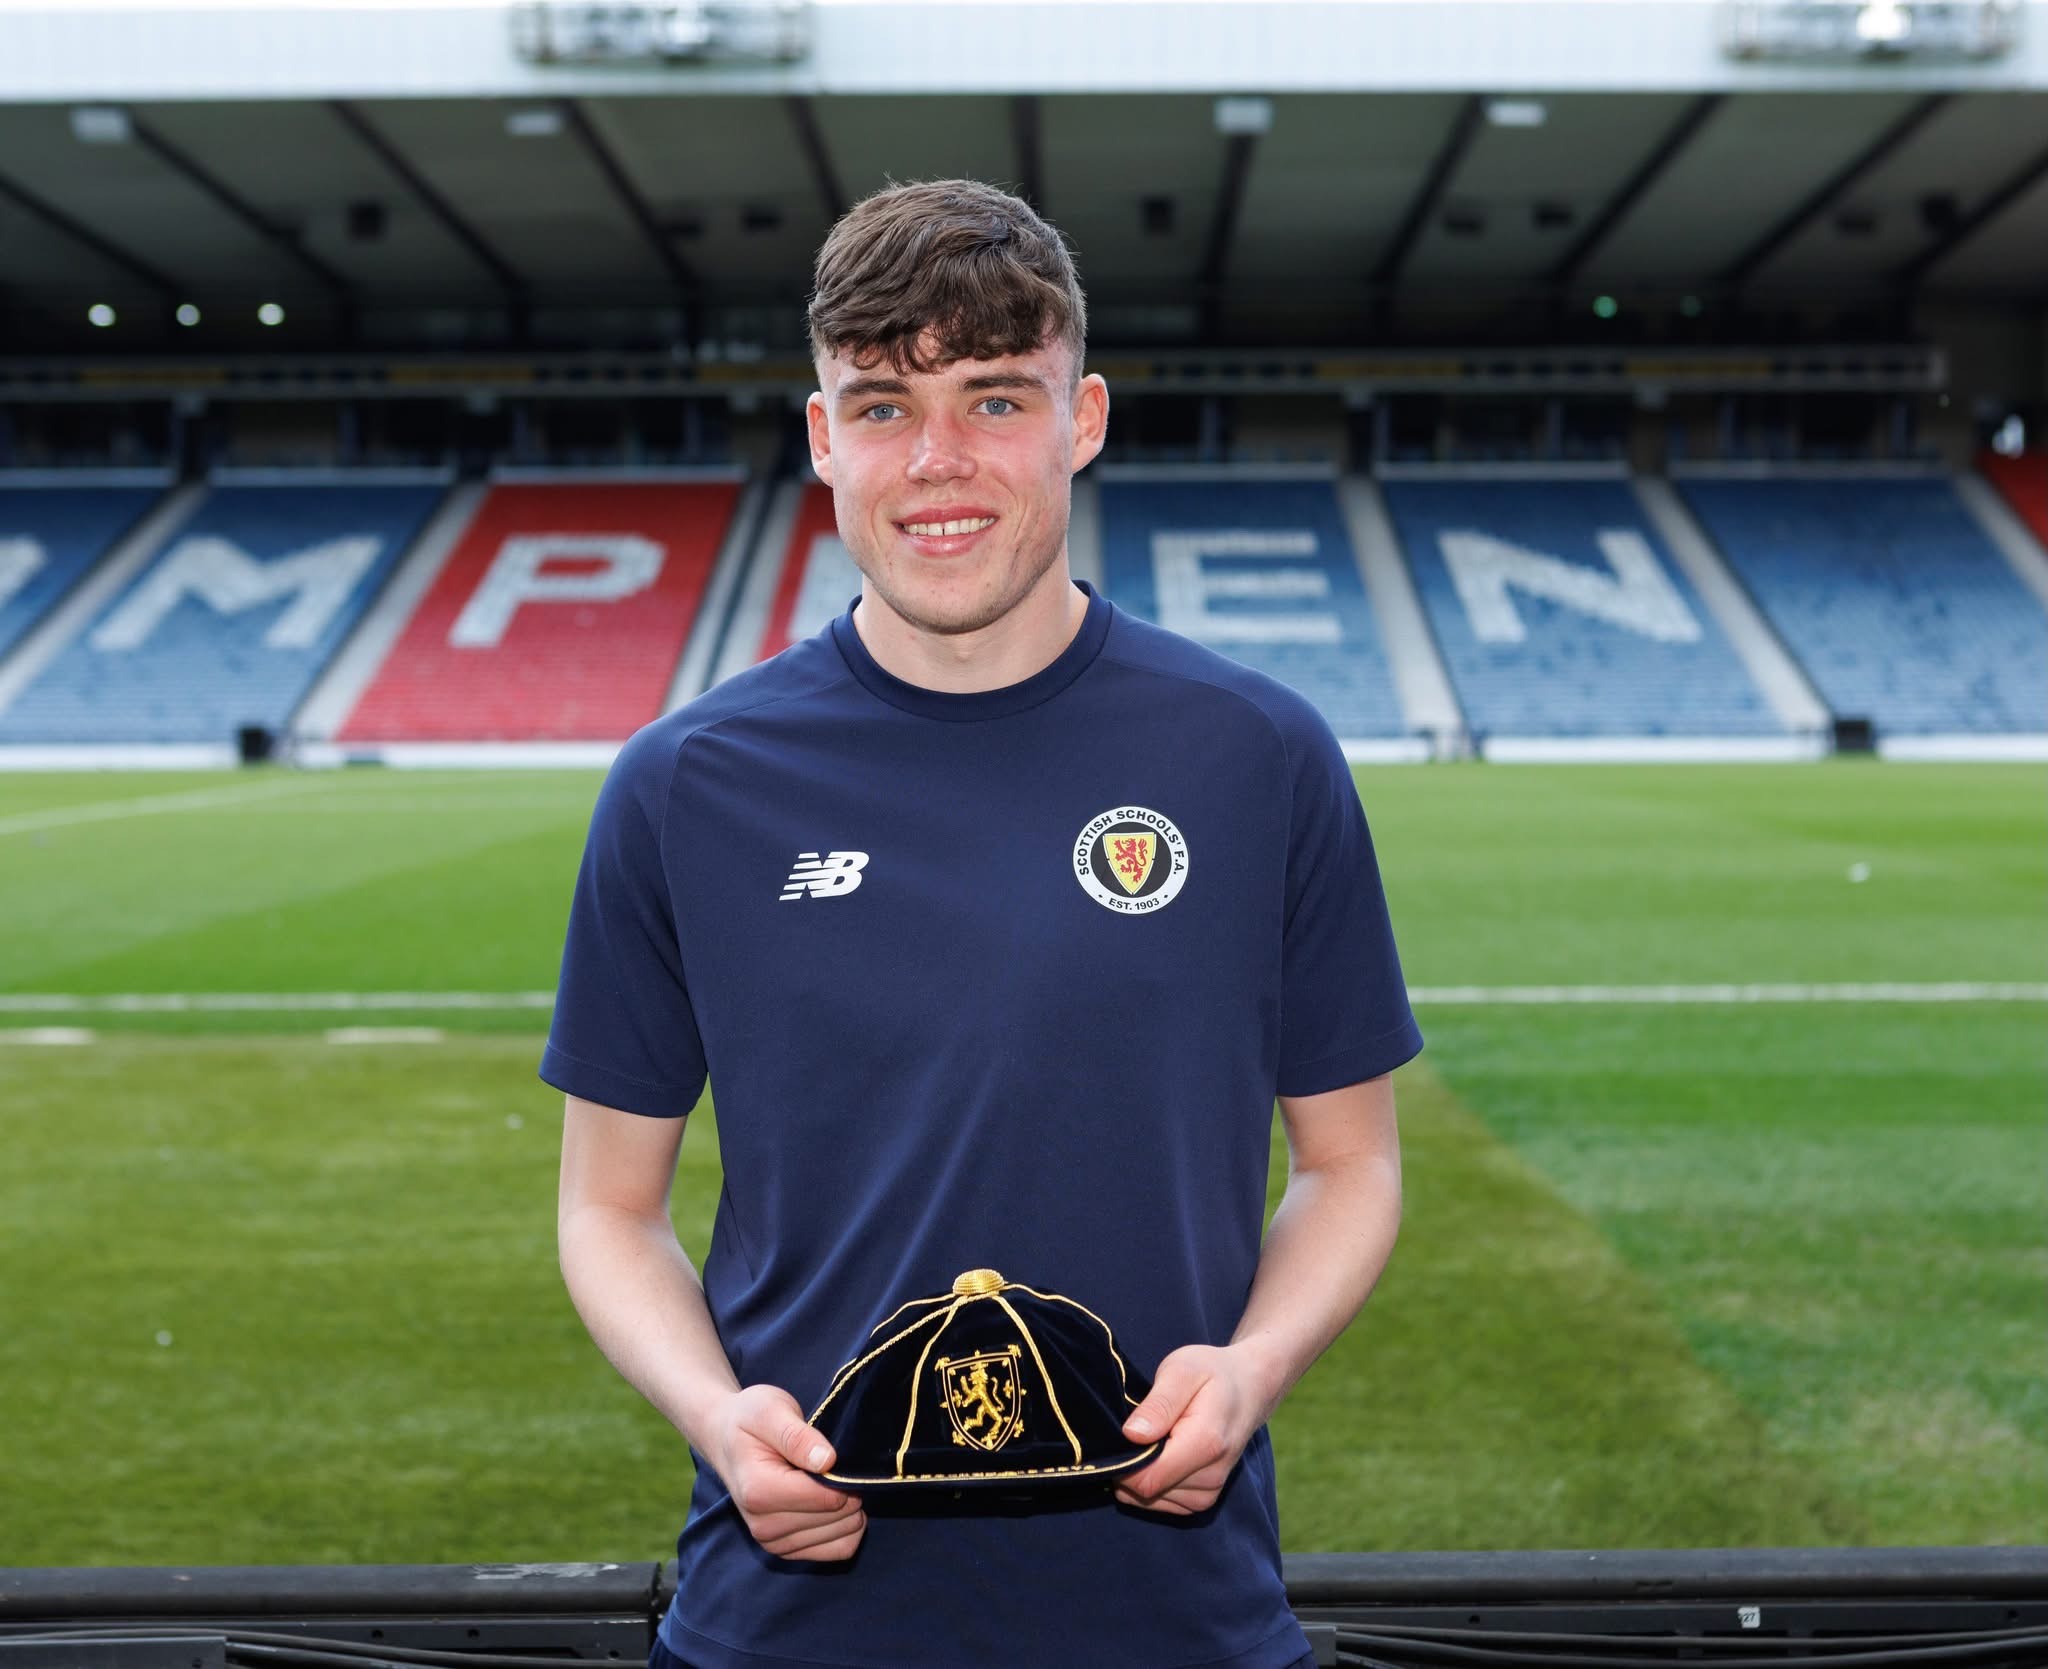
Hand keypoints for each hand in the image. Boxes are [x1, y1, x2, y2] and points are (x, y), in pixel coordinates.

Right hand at [709, 1384, 865, 1560]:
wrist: (725, 1438)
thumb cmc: (750, 1419)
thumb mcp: (770, 1410)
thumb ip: (797, 1436)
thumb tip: (828, 1461)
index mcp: (759, 1491)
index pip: (827, 1498)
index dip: (843, 1474)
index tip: (833, 1454)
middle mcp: (763, 1526)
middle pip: (839, 1518)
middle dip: (848, 1489)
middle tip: (829, 1465)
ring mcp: (773, 1542)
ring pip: (844, 1535)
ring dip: (850, 1508)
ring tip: (828, 1481)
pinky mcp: (785, 1550)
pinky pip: (839, 1548)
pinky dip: (847, 1527)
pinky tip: (833, 1503)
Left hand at [1113, 1343, 1265, 1516]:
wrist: (1249, 1387)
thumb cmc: (1210, 1373)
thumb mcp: (1182, 1371)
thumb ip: (1159, 1404)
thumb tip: (1132, 1435)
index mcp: (1206, 1444)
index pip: (1147, 1480)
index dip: (1122, 1464)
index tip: (1119, 1436)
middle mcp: (1212, 1476)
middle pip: (1147, 1492)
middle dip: (1130, 1466)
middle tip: (1138, 1429)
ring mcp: (1210, 1492)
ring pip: (1151, 1500)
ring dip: (1141, 1474)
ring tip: (1154, 1438)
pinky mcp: (1205, 1498)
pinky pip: (1163, 1502)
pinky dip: (1152, 1482)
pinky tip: (1160, 1454)